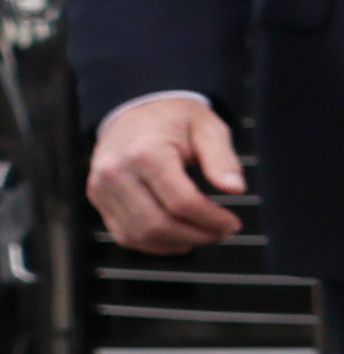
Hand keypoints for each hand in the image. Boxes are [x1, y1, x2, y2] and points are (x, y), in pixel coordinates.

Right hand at [85, 90, 243, 253]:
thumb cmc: (175, 119)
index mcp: (146, 153)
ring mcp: (102, 188)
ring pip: (139, 235)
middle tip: (221, 233)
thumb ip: (222, 158)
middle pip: (158, 224)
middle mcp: (117, 173)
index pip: (182, 202)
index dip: (212, 220)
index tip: (232, 224)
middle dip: (196, 235)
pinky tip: (178, 238)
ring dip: (176, 243)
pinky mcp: (97, 198)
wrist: (133, 110)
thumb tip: (236, 189)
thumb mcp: (207, 127)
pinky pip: (124, 234)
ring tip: (203, 235)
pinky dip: (153, 244)